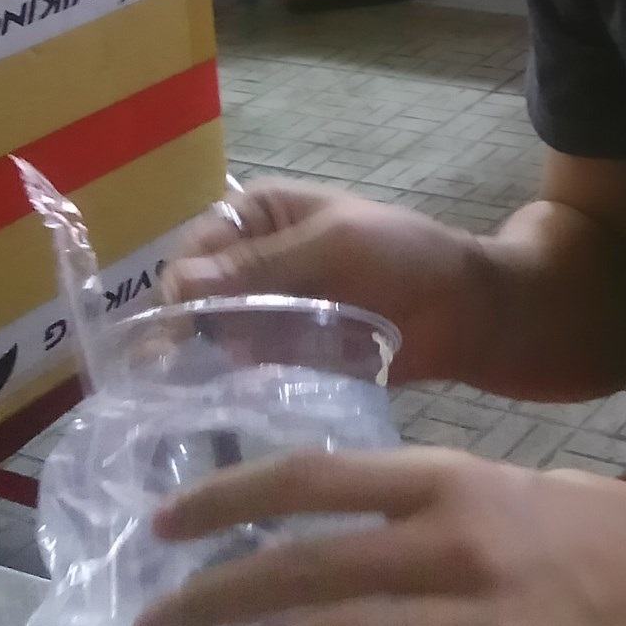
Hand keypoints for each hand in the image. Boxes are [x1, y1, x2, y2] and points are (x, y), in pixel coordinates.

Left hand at [133, 448, 625, 625]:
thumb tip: (304, 538)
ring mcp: (481, 623)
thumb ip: (402, 511)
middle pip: (309, 571)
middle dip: (214, 601)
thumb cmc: (571, 526)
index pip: (312, 479)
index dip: (229, 498)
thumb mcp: (483, 490)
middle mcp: (453, 544)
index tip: (163, 527)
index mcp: (443, 483)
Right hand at [160, 180, 486, 383]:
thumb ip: (265, 265)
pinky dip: (225, 384)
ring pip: (208, 334)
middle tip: (164, 378)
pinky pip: (237, 368)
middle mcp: (250, 259)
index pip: (195, 247)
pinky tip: (209, 411)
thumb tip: (180, 281)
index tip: (172, 331)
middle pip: (192, 295)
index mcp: (258, 214)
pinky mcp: (278, 353)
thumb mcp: (336, 245)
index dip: (179, 287)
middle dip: (178, 330)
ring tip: (177, 403)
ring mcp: (263, 309)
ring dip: (194, 364)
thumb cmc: (405, 255)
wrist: (462, 312)